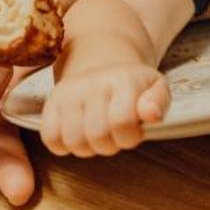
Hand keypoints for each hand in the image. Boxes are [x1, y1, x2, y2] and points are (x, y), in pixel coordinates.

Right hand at [40, 63, 170, 157]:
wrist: (103, 62)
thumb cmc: (133, 85)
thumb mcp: (156, 88)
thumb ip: (159, 102)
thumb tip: (152, 114)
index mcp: (123, 79)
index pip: (122, 121)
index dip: (129, 137)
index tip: (133, 131)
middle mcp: (93, 82)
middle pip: (97, 136)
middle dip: (110, 144)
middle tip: (115, 135)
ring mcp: (69, 91)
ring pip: (73, 141)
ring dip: (88, 147)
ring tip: (97, 135)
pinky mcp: (51, 101)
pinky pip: (50, 138)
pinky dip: (64, 145)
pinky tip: (78, 134)